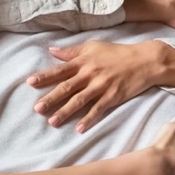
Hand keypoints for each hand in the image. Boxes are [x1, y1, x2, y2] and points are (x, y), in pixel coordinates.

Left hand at [29, 41, 174, 132]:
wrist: (145, 60)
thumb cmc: (117, 53)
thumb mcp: (93, 46)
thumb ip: (72, 51)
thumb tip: (52, 50)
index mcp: (83, 61)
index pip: (60, 70)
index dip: (45, 76)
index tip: (30, 83)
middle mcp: (90, 74)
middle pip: (67, 87)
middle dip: (51, 98)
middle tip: (37, 109)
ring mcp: (102, 86)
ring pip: (80, 100)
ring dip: (65, 111)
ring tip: (52, 121)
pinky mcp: (113, 97)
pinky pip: (98, 109)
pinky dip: (89, 119)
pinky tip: (79, 128)